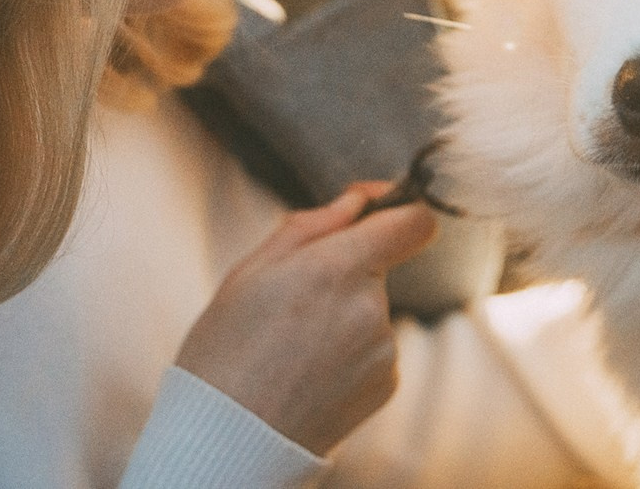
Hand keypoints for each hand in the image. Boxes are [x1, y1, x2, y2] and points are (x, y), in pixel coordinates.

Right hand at [175, 186, 437, 455]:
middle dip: (344, 275)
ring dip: (343, 317)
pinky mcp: (386, 383)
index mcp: (336, 268)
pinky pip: (374, 349)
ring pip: (372, 310)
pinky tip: (308, 373)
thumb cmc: (225, 351)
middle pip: (378, 269)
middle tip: (291, 304)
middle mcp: (371, 307)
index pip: (413, 223)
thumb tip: (357, 200)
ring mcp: (383, 349)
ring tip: (292, 347)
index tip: (375, 218)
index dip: (399, 214)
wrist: (228, 439)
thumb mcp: (249, 272)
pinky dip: (348, 353)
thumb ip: (311, 226)